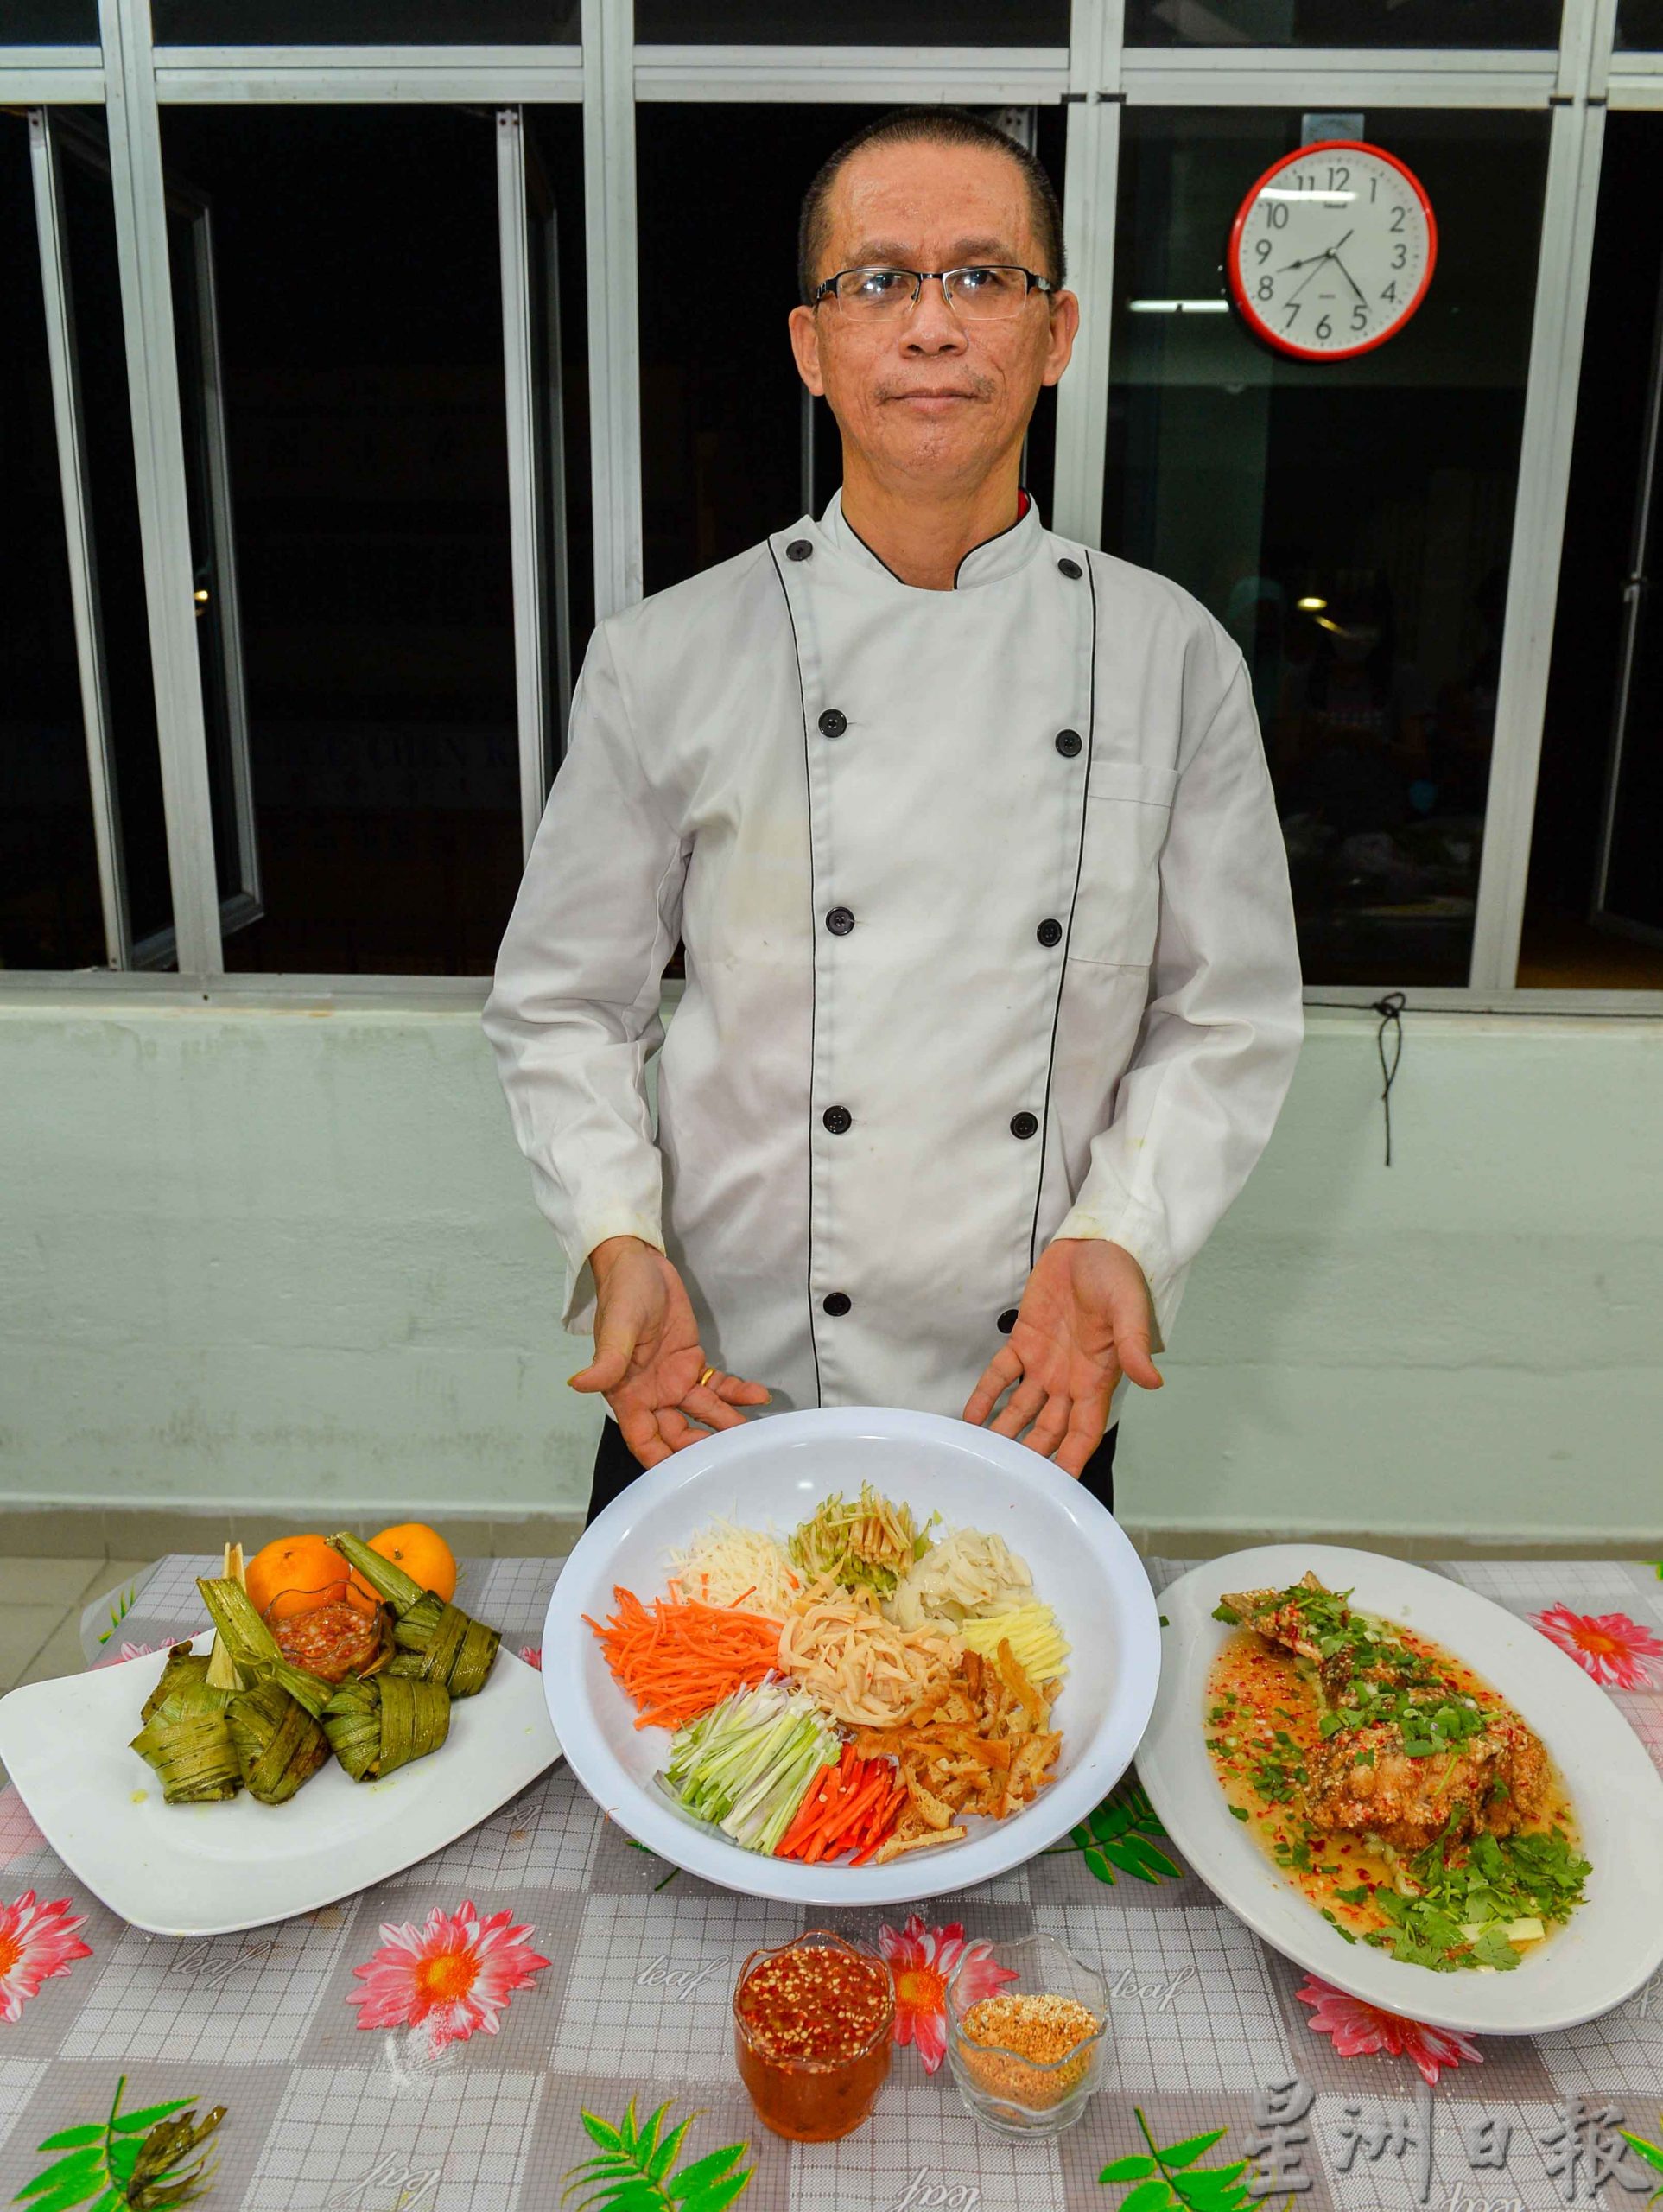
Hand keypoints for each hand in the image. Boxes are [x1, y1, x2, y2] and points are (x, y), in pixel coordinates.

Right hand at [569, 1236, 769, 1467]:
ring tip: (752, 1435)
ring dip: (726, 1424)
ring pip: (703, 1414)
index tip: (684, 1479)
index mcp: (627, 1393)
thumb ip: (606, 1361)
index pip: (643, 1439)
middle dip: (702, 1448)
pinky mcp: (692, 1363)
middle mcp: (651, 1394)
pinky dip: (737, 1393)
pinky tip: (759, 1397)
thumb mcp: (616, 1327)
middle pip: (678, 1434)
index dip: (661, 1462)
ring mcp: (674, 1380)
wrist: (641, 1264)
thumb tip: (579, 1384)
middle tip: (731, 1456)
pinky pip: (717, 1385)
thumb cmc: (622, 1294)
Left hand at [961, 1238, 1161, 1477]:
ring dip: (1005, 1432)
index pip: (1084, 1430)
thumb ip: (1135, 1345)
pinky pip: (1001, 1375)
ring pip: (1022, 1409)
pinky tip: (971, 1417)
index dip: (1072, 1458)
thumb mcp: (1130, 1309)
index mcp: (1098, 1377)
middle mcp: (1070, 1379)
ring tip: (984, 1458)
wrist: (1093, 1244)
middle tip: (1009, 1481)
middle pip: (1049, 1429)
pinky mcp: (1023, 1341)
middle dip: (1033, 1455)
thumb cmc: (1118, 1276)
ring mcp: (1044, 1362)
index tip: (1057, 1487)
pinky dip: (987, 1396)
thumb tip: (1152, 1381)